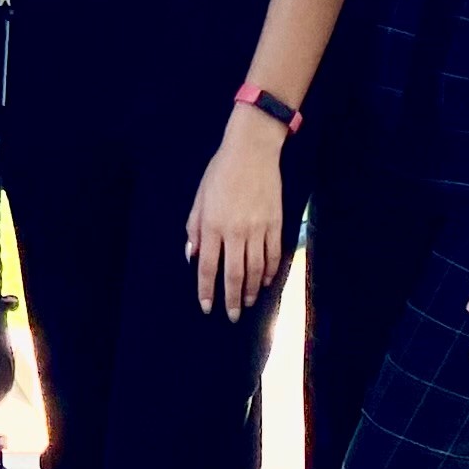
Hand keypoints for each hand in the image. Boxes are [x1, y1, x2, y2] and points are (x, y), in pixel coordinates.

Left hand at [183, 111, 292, 319]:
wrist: (252, 152)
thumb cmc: (221, 173)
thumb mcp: (199, 198)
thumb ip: (195, 228)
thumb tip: (192, 255)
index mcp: (213, 225)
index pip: (208, 267)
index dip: (206, 290)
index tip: (206, 307)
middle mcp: (236, 231)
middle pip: (235, 274)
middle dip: (233, 299)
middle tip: (233, 316)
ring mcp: (258, 229)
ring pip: (256, 269)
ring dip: (252, 290)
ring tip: (249, 302)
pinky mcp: (276, 224)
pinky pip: (273, 255)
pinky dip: (269, 272)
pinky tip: (265, 281)